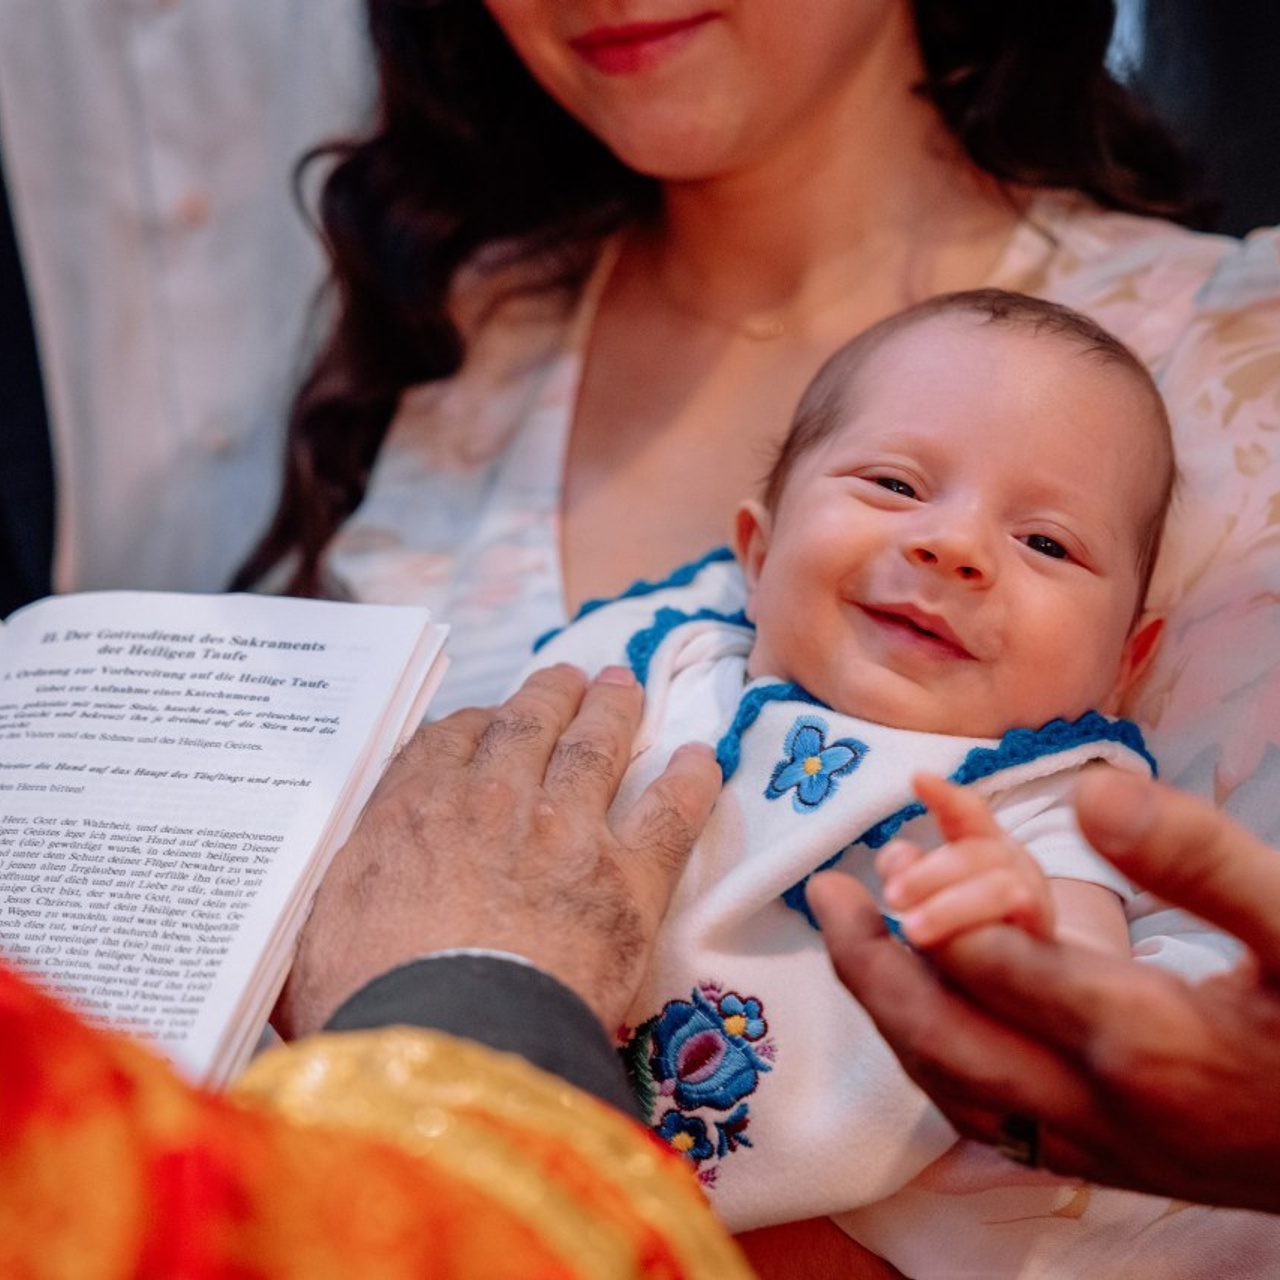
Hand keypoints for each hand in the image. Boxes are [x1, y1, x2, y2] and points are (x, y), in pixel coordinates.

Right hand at [276, 664, 719, 1038]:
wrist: (451, 1044)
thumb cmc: (372, 1005)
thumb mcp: (319, 942)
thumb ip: (340, 904)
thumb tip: (330, 910)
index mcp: (415, 811)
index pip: (449, 741)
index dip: (476, 724)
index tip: (491, 722)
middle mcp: (492, 801)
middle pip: (528, 724)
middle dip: (550, 693)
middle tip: (571, 675)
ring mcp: (565, 830)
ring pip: (595, 745)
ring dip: (613, 708)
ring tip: (625, 683)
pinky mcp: (628, 876)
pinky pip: (670, 811)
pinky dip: (691, 779)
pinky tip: (705, 756)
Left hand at [808, 769, 1279, 1212]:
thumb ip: (1199, 855)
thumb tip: (1092, 788)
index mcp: (1137, 1034)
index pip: (990, 961)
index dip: (934, 894)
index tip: (898, 836)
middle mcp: (1094, 1104)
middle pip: (939, 1037)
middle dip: (870, 964)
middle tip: (826, 895)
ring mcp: (1093, 1146)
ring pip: (951, 1085)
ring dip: (892, 1010)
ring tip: (856, 941)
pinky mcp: (1103, 1163)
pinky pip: (986, 1118)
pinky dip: (937, 1059)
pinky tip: (925, 1017)